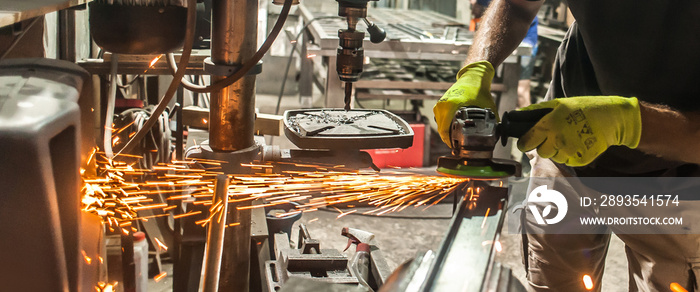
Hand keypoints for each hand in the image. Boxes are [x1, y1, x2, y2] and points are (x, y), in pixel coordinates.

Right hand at [433, 61, 497, 144]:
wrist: (473, 76)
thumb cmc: (478, 90)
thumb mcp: (486, 108)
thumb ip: (491, 123)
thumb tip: (496, 138)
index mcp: (450, 107)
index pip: (445, 132)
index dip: (452, 143)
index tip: (458, 149)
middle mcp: (442, 106)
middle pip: (442, 130)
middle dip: (450, 140)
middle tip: (458, 147)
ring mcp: (440, 105)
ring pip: (441, 126)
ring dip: (448, 133)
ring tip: (457, 139)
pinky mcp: (440, 104)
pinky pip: (441, 120)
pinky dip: (447, 125)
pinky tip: (455, 129)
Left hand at [517, 96, 641, 165]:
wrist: (611, 118)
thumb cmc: (583, 107)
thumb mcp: (558, 104)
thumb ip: (536, 111)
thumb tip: (518, 113)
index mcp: (549, 125)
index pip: (526, 142)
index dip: (524, 142)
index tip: (526, 141)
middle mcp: (557, 140)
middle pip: (540, 151)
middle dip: (544, 145)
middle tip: (553, 136)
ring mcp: (570, 152)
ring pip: (554, 157)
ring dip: (557, 150)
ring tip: (569, 137)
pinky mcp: (580, 160)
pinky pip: (567, 161)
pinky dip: (570, 154)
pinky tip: (577, 143)